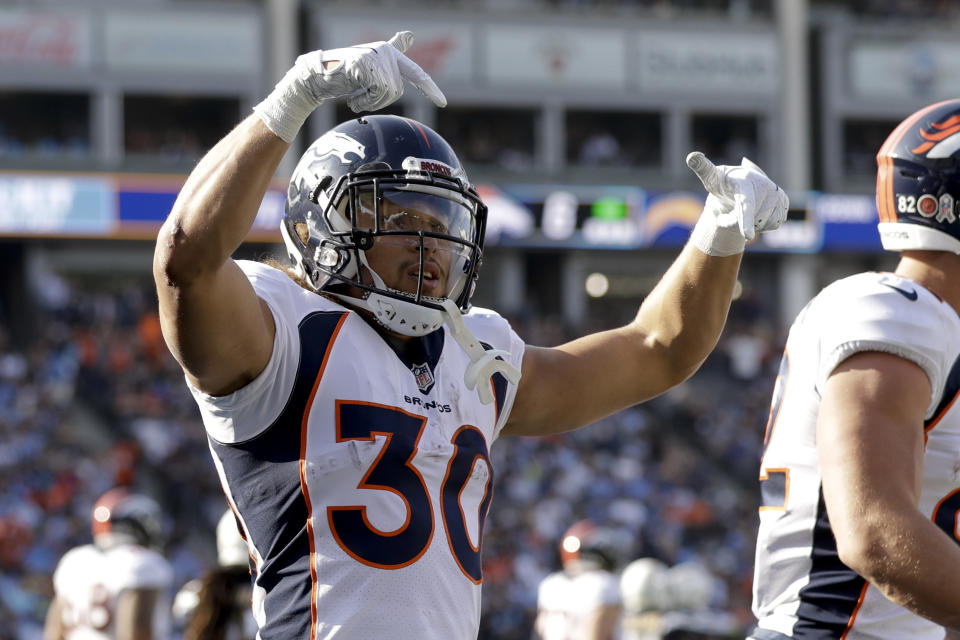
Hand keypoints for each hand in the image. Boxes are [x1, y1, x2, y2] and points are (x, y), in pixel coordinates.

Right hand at [315, 31, 446, 112]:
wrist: (317, 78)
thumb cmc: (344, 77)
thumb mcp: (371, 70)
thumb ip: (391, 59)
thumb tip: (409, 34)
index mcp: (389, 53)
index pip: (414, 72)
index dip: (429, 88)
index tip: (442, 103)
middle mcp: (385, 51)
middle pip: (398, 91)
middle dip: (380, 101)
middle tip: (361, 97)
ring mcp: (376, 56)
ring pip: (388, 93)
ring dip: (370, 102)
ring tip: (355, 95)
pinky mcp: (366, 64)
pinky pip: (377, 92)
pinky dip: (364, 101)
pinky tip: (352, 97)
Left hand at [686, 152, 788, 255]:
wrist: (740, 184)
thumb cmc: (723, 182)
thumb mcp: (711, 177)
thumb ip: (702, 168)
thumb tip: (692, 156)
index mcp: (745, 182)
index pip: (745, 204)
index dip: (745, 220)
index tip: (747, 236)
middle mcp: (764, 186)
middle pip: (752, 221)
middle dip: (738, 222)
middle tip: (731, 208)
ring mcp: (776, 194)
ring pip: (763, 224)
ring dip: (752, 224)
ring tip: (744, 208)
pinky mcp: (784, 202)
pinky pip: (774, 224)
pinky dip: (763, 224)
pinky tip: (757, 212)